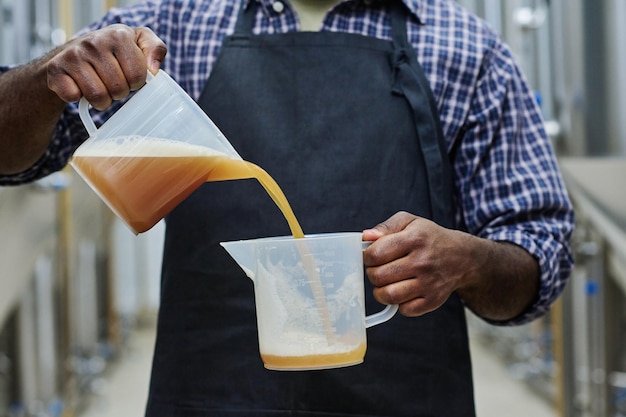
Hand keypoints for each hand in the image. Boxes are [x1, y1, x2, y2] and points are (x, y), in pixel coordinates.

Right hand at [46, 24, 166, 109]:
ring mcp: (73, 55)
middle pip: (119, 89)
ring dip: (102, 100)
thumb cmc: (112, 51)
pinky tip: (79, 86)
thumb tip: (154, 70)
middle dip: (119, 92)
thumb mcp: (139, 43)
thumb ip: (155, 50)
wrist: (71, 52)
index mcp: (118, 35)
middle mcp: (94, 42)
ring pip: (98, 97)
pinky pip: (74, 97)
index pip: (138, 76)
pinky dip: (78, 98)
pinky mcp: (56, 69)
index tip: (129, 75)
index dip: (136, 82)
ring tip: (99, 86)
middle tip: (112, 82)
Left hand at [362, 211, 476, 316]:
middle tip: (380, 269)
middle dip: (373, 273)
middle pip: (378, 277)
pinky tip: (403, 291)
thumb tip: (366, 237)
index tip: (372, 256)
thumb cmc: (430, 238)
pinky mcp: (433, 301)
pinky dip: (398, 303)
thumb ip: (385, 227)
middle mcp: (422, 262)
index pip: (375, 254)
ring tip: (387, 282)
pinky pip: (404, 309)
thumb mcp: (409, 222)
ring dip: (381, 291)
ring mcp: (428, 283)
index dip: (367, 257)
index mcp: (414, 239)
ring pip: (388, 296)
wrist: (463, 257)